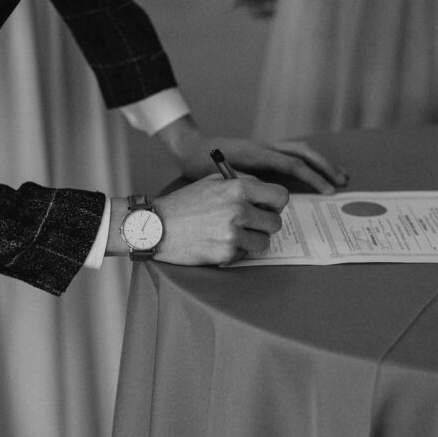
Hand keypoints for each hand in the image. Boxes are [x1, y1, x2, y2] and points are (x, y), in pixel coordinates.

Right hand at [152, 176, 288, 264]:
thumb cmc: (184, 203)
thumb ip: (241, 184)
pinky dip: (234, 251)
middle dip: (264, 225)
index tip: (267, 209)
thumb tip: (266, 194)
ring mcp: (233, 233)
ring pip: (263, 242)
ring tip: (230, 234)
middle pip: (275, 223)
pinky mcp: (226, 253)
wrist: (156, 226)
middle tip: (248, 225)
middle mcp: (239, 209)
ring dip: (250, 240)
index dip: (276, 204)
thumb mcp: (212, 182)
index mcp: (238, 188)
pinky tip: (216, 243)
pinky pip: (244, 255)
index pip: (281, 196)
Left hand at [156, 116, 348, 194]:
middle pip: (303, 152)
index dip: (313, 178)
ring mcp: (265, 147)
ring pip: (300, 150)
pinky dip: (308, 161)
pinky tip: (318, 171)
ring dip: (321, 162)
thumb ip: (241, 186)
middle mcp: (265, 147)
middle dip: (325, 167)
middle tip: (342, 181)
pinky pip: (291, 153)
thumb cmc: (200, 164)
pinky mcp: (264, 151)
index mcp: (256, 154)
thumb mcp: (218, 178)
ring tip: (339, 175)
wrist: (190, 147)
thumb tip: (263, 200)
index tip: (329, 190)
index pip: (293, 165)